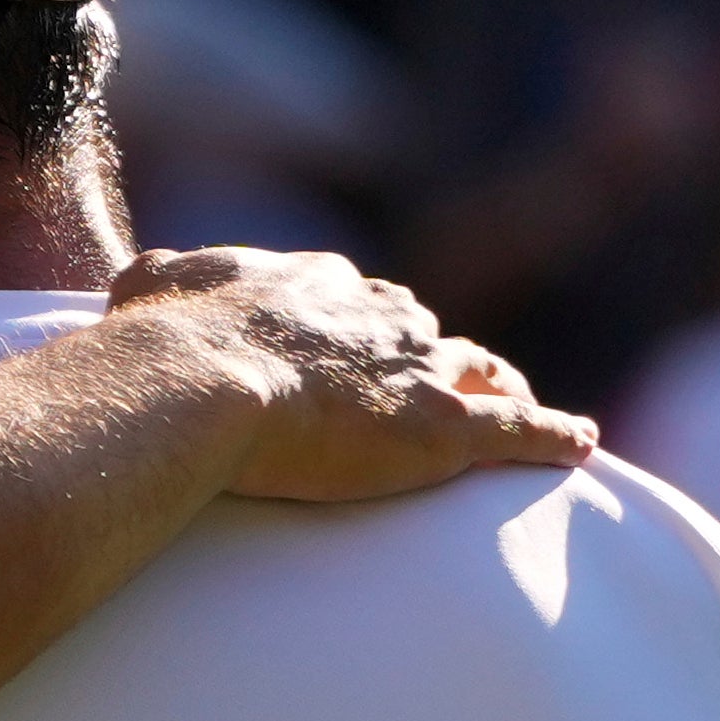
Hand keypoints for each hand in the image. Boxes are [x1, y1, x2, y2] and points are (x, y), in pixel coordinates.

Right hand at [112, 248, 592, 501]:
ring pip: (475, 368)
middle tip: (428, 381)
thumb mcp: (149, 287)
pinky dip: (551, 434)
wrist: (198, 380)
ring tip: (512, 402)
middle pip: (418, 329)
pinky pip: (518, 429)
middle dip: (424, 352)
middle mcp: (378, 315)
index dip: (356, 324)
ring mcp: (417, 370)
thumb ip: (159, 279)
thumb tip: (140, 278)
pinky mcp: (444, 429)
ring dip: (494, 384)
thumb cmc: (165, 341)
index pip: (352, 299)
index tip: (351, 346)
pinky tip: (578, 442)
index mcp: (315, 284)